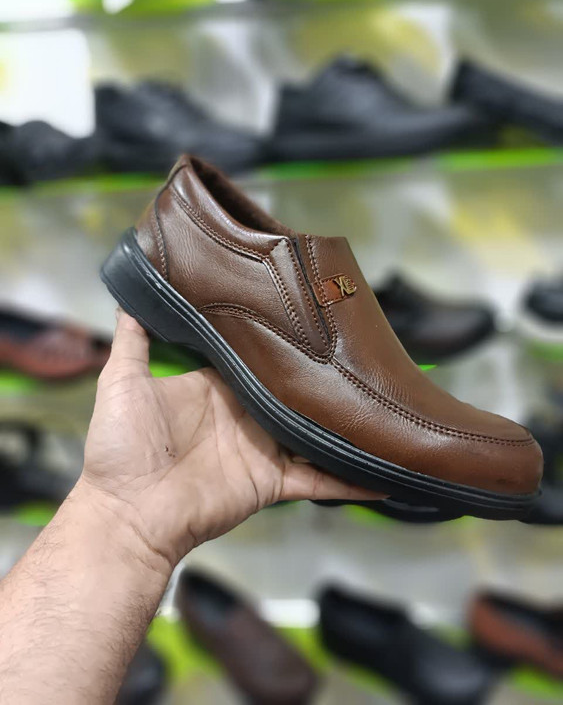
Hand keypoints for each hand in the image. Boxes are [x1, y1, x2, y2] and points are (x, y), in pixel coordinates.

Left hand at [81, 311, 382, 571]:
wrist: (126, 512)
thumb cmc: (120, 447)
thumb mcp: (122, 380)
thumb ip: (133, 338)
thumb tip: (130, 292)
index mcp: (214, 389)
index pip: (254, 359)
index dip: (277, 341)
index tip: (307, 317)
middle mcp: (243, 416)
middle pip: (289, 392)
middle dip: (317, 377)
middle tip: (357, 350)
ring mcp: (261, 450)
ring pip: (312, 432)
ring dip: (342, 424)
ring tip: (380, 401)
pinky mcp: (272, 481)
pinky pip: (318, 479)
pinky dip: (350, 480)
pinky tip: (383, 471)